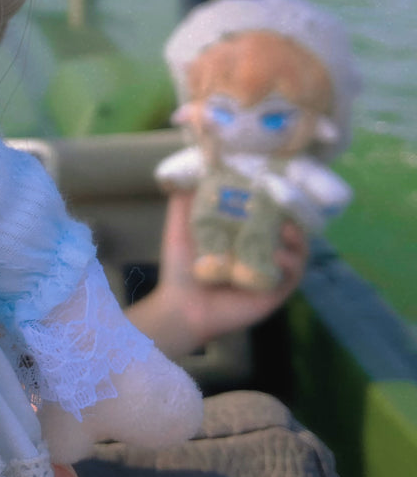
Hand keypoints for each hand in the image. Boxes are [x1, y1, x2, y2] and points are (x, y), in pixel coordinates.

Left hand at [125, 191, 307, 359]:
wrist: (179, 306)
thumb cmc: (180, 268)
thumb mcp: (180, 228)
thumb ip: (184, 202)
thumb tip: (190, 169)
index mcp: (243, 236)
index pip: (268, 214)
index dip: (277, 200)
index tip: (277, 183)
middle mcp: (260, 252)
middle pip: (289, 231)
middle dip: (293, 217)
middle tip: (287, 204)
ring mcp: (269, 273)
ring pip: (297, 253)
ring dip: (296, 240)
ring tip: (286, 230)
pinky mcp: (273, 293)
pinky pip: (292, 277)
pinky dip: (290, 264)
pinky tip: (278, 255)